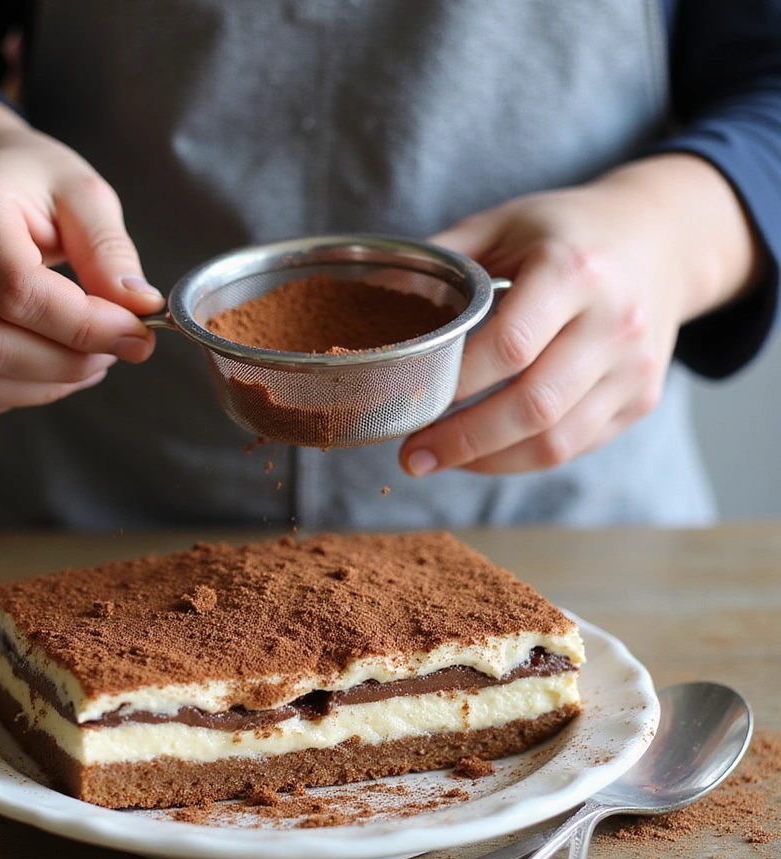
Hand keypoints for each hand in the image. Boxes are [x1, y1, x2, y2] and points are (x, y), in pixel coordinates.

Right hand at [0, 92, 162, 417]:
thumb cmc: (28, 186)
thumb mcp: (81, 195)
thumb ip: (110, 252)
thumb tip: (140, 308)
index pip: (20, 294)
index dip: (87, 328)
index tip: (138, 333)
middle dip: (69, 363)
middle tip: (115, 349)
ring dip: (44, 386)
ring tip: (86, 360)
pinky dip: (11, 396)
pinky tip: (46, 370)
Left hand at [399, 155, 761, 475]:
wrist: (662, 239)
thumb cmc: (567, 232)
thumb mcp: (505, 223)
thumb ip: (444, 257)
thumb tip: (370, 291)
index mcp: (574, 270)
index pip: (509, 346)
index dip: (454, 384)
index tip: (406, 401)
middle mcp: (614, 321)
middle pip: (533, 405)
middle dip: (462, 441)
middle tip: (411, 456)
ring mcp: (635, 365)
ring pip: (555, 440)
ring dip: (487, 461)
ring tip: (438, 460)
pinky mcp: (641, 397)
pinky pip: (575, 446)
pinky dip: (520, 459)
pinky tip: (482, 454)